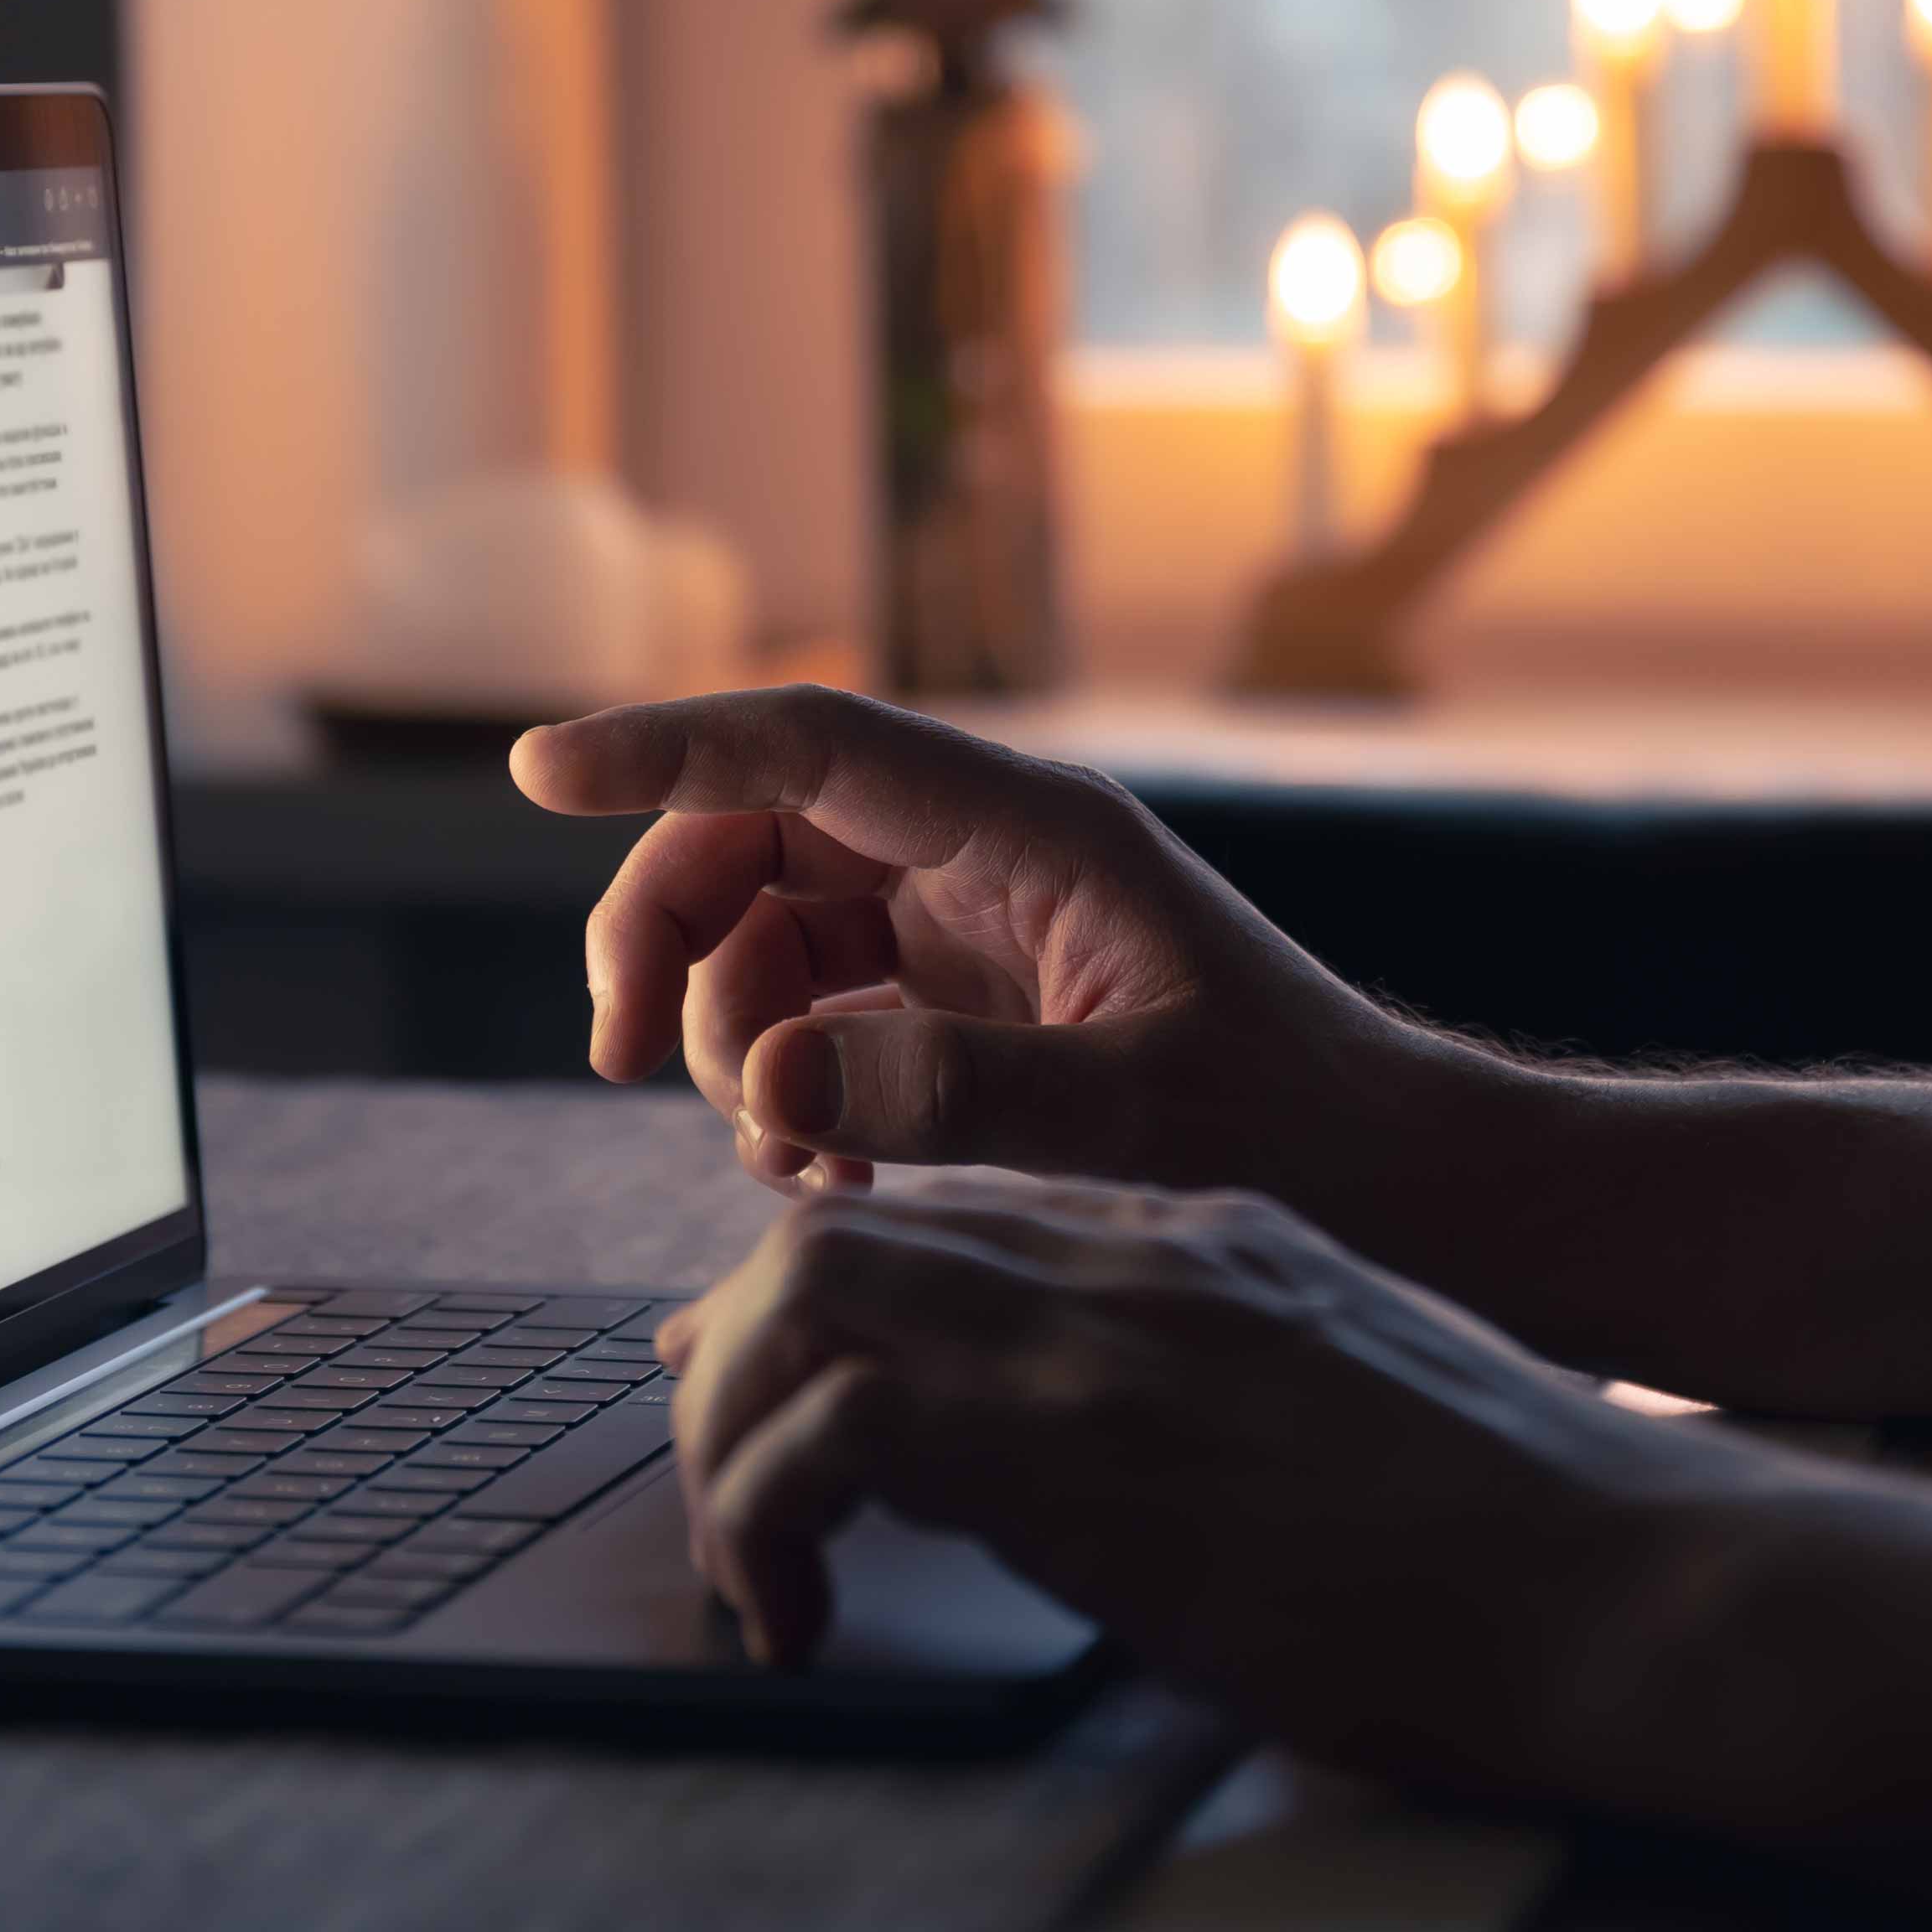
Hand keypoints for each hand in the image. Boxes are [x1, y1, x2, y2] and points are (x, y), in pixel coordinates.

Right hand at [511, 687, 1482, 1220]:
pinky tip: (828, 1177)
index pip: (813, 744)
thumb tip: (776, 1080)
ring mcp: (966, 932)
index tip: (537, 770)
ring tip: (787, 1161)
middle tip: (613, 1059)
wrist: (1394, 1187)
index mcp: (1034, 832)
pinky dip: (783, 1091)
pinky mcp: (960, 1010)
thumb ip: (958, 1093)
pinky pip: (811, 1015)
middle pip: (753, 837)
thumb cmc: (1300, 1135)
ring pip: (763, 932)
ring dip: (725, 1038)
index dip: (667, 747)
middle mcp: (985, 859)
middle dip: (665, 934)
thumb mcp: (1138, 1119)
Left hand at [657, 1175, 1745, 1791]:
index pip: (957, 1218)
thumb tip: (1101, 1477)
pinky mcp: (1086, 1444)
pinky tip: (799, 1619)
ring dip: (735, 1436)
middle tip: (729, 1495)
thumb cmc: (1521, 1541)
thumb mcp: (1344, 1408)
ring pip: (807, 1291)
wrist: (1623, 1574)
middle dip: (739, 1361)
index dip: (831, 1303)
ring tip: (753, 1571)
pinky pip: (839, 1430)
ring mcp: (1108, 1334)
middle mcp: (1140, 1252)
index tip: (763, 1385)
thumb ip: (1219, 1395)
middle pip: (841, 1231)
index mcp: (1209, 1236)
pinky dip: (771, 1518)